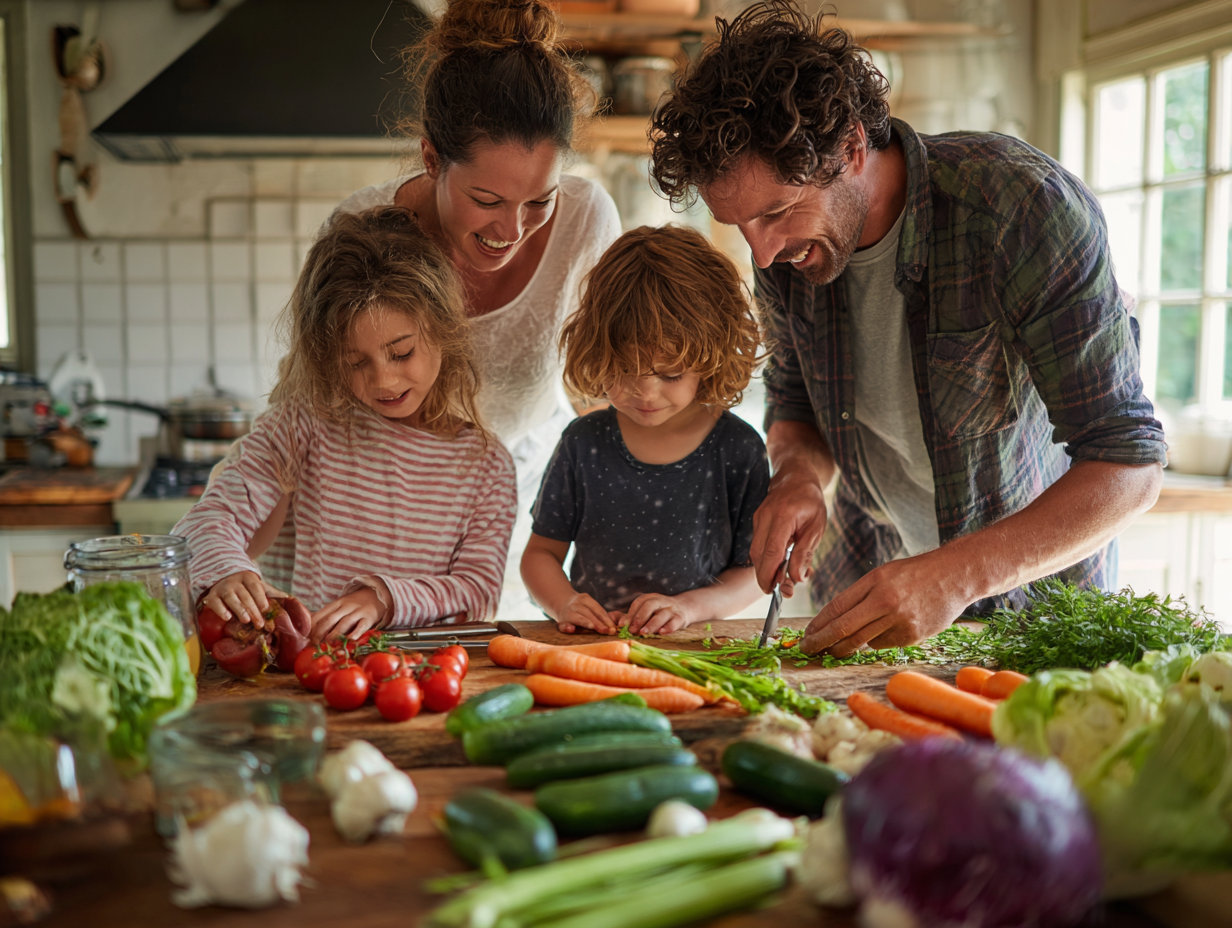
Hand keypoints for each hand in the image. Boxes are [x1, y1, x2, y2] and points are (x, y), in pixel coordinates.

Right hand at [202, 571, 287, 628]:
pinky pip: (214, 602)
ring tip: (246, 620)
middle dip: (253, 610)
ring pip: (231, 598)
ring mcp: (222, 588)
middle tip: (259, 623)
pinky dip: (220, 609)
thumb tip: (289, 598)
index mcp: (248, 578)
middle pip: (245, 596)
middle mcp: (234, 581)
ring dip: (239, 609)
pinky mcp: (211, 596)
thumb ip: (271, 592)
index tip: (266, 609)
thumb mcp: (257, 585)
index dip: (261, 598)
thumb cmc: (244, 585)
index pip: (256, 587)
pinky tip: (227, 618)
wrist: (222, 576)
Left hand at [311, 584, 389, 641]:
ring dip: (334, 636)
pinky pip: (361, 626)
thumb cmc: (353, 606)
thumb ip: (326, 616)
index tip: (306, 639)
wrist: (377, 595)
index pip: (320, 615)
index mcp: (335, 604)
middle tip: (315, 646)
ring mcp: (357, 612)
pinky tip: (348, 642)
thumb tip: (307, 630)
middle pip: (329, 620)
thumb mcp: (339, 607)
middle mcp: (345, 607)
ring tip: (327, 646)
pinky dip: (354, 634)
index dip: (311, 628)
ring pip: (343, 623)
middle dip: (320, 634)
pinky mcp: (369, 618)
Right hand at [555, 593, 617, 634]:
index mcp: (585, 599)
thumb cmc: (580, 608)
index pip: (598, 609)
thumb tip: (613, 627)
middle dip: (598, 622)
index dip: (606, 619)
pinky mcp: (560, 621)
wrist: (559, 601)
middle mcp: (576, 604)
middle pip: (588, 613)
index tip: (613, 628)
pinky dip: (566, 627)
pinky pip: (562, 624)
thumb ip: (599, 615)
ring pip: (577, 617)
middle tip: (607, 631)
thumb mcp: (589, 605)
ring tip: (593, 627)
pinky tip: (571, 629)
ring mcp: (567, 612)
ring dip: (585, 622)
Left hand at [623, 593, 693, 635]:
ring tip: (643, 632)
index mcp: (650, 598)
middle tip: (632, 630)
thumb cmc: (659, 612)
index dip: (630, 614)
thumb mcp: (646, 610)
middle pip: (649, 606)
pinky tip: (661, 632)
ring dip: (652, 624)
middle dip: (639, 618)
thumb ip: (630, 615)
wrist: (684, 608)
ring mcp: (671, 609)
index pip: (639, 603)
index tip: (622, 625)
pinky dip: (668, 627)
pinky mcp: (680, 617)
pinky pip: (675, 622)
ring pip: (662, 614)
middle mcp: (660, 601)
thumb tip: (612, 619)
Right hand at [749, 464, 826, 596]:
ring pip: (756, 552)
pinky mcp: (756, 522)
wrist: (795, 476)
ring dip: (768, 569)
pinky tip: (782, 563)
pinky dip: (768, 558)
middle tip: (781, 591)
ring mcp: (758, 519)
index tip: (773, 590)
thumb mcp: (816, 527)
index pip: (771, 551)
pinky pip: (758, 545)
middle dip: (766, 577)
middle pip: (758, 555)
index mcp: (783, 516)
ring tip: (786, 579)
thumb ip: (806, 552)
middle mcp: (765, 517)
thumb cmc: (810, 500)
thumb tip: (798, 578)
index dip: (769, 574)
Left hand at [799, 550, 974, 656]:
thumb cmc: (914, 573)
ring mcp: (900, 621)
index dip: (818, 624)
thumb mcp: (883, 574)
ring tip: (835, 649)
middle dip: (822, 642)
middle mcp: (886, 601)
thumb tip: (834, 621)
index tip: (807, 635)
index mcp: (874, 582)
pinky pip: (883, 644)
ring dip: (845, 647)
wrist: (955, 575)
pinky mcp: (913, 636)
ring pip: (862, 641)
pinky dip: (877, 641)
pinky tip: (885, 630)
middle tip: (808, 650)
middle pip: (844, 629)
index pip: (837, 607)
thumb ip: (860, 595)